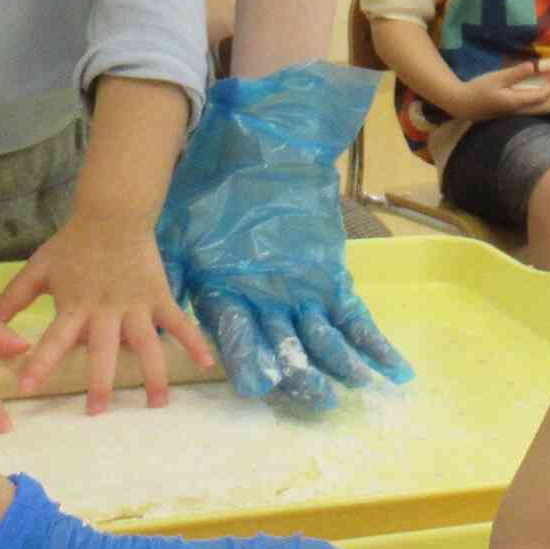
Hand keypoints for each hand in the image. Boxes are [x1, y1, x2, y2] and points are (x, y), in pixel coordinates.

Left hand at [0, 215, 216, 413]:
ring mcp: (136, 305)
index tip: (28, 387)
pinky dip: (194, 341)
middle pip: (103, 351)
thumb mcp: (37, 270)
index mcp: (74, 306)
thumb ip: (12, 299)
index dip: (41, 362)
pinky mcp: (159, 297)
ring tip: (156, 404)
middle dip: (101, 381)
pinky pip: (179, 322)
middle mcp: (105, 311)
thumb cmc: (72, 244)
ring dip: (152, 374)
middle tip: (97, 411)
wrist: (112, 214)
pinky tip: (207, 363)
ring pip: (146, 344)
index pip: (54, 338)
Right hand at [156, 65, 413, 411]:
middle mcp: (262, 305)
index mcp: (224, 297)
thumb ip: (174, 267)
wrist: (256, 149)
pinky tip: (393, 371)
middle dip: (300, 376)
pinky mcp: (330, 284)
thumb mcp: (183, 228)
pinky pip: (353, 320)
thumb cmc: (214, 187)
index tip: (259, 384)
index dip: (249, 360)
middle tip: (317, 398)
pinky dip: (373, 344)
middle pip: (282, 349)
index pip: (237, 337)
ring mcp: (299, 296)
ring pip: (320, 340)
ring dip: (339, 364)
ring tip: (355, 385)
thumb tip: (156, 298)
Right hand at [455, 61, 549, 122]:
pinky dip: (542, 103)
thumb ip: (515, 73)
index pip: (541, 96)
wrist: (463, 105)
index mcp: (516, 102)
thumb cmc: (478, 89)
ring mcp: (515, 115)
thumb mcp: (496, 78)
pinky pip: (533, 111)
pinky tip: (542, 97)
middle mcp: (518, 112)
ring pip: (539, 111)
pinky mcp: (511, 114)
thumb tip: (533, 66)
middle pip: (544, 108)